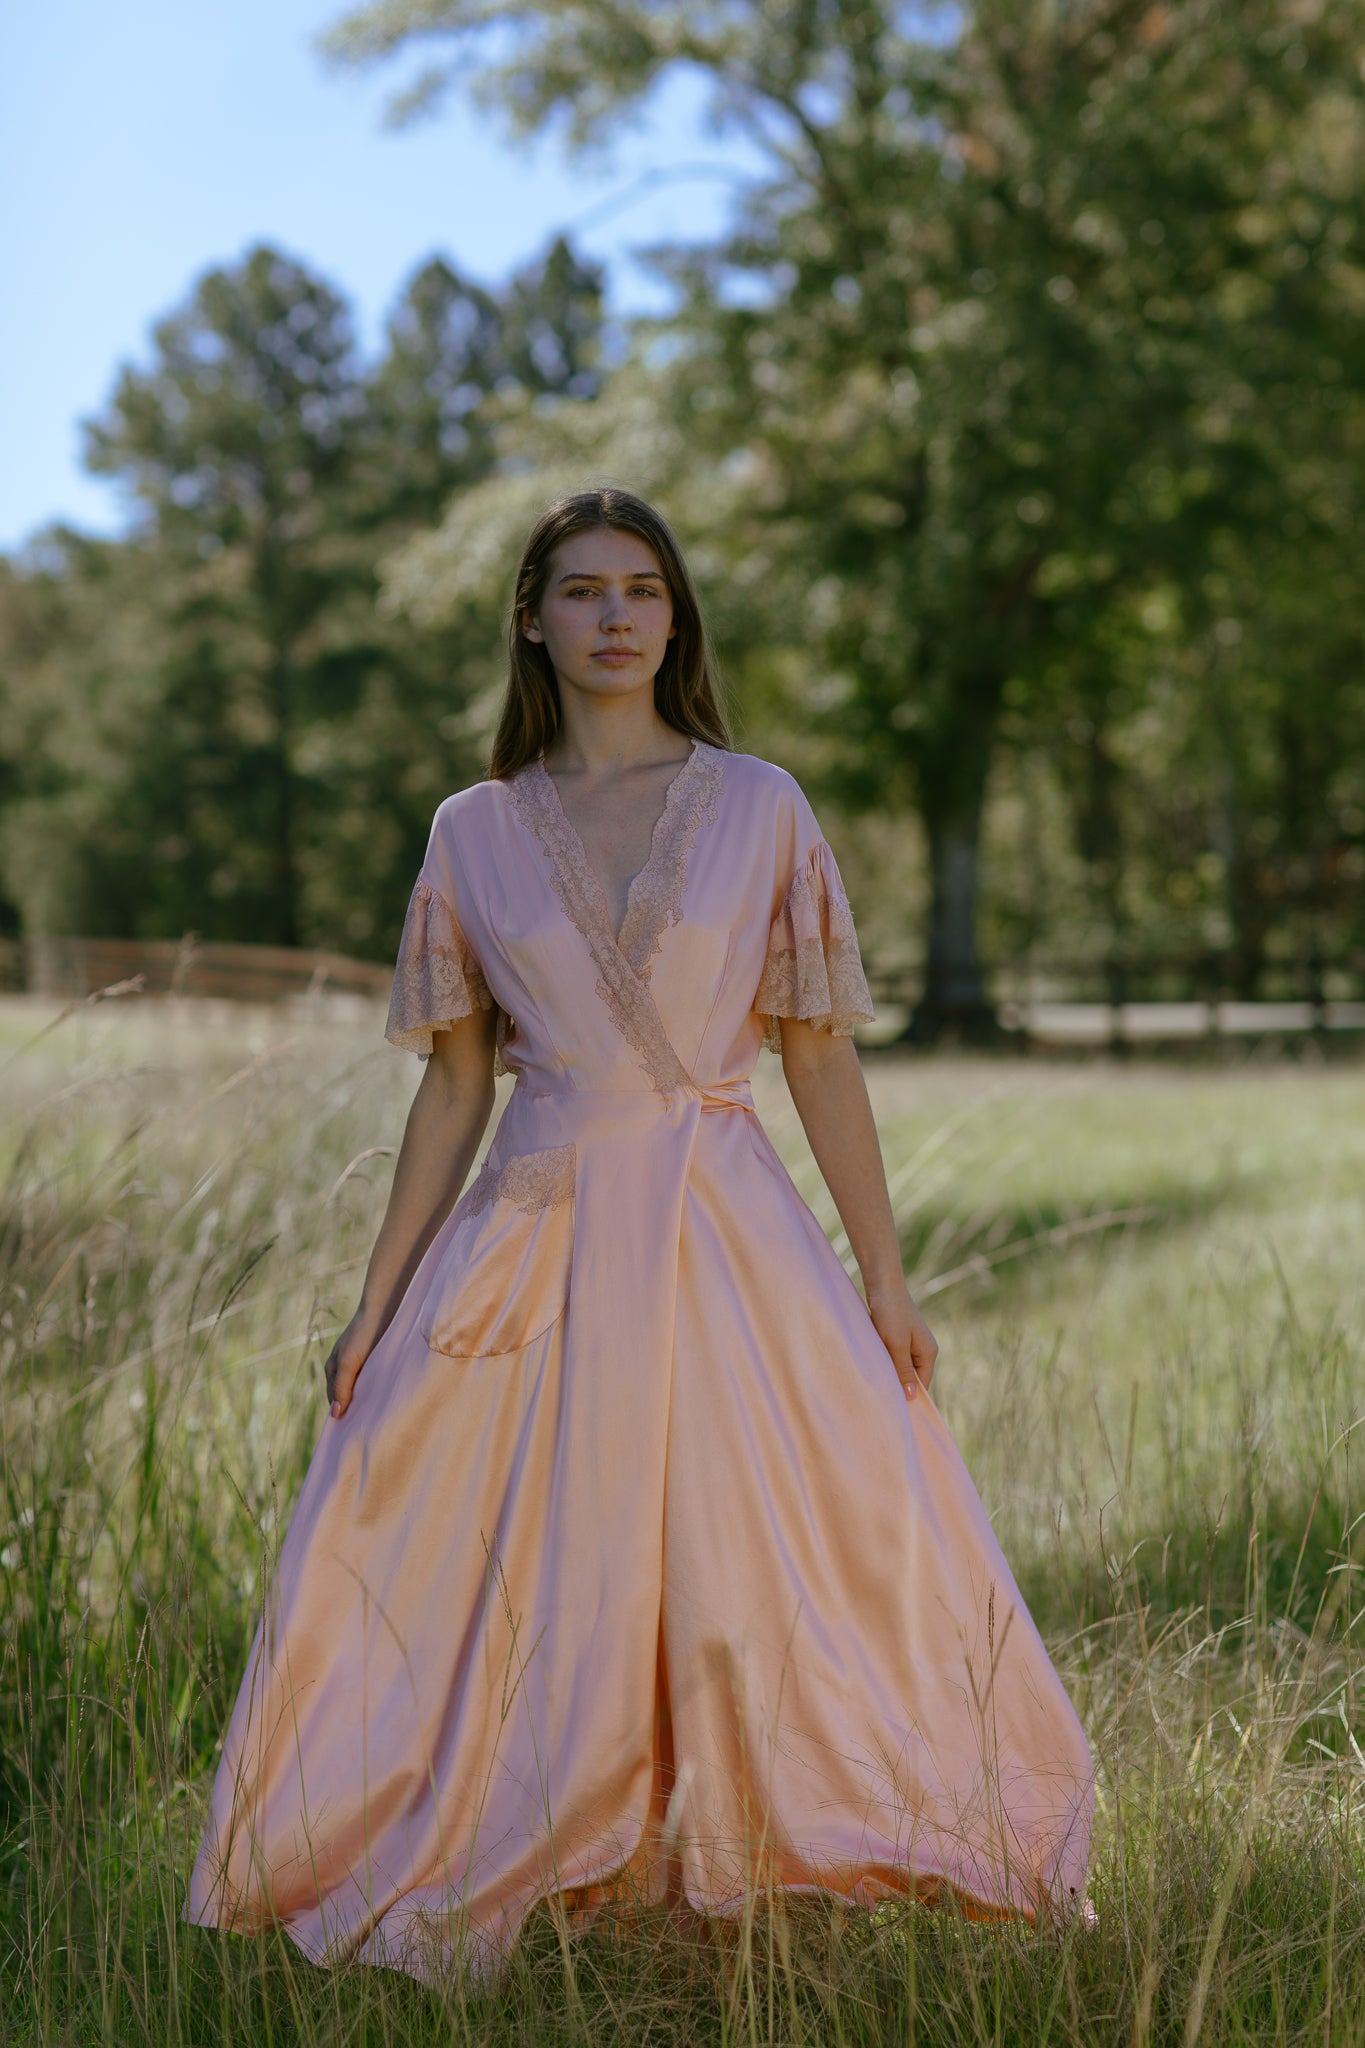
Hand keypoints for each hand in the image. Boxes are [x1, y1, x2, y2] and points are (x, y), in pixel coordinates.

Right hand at [323, 1308, 381, 1419]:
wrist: (383, 1310)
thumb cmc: (362, 1336)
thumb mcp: (349, 1363)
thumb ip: (342, 1388)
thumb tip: (336, 1415)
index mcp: (332, 1369)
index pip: (334, 1400)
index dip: (341, 1414)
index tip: (350, 1434)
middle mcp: (344, 1368)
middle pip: (346, 1397)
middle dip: (353, 1411)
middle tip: (365, 1430)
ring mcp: (359, 1365)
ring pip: (360, 1391)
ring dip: (366, 1402)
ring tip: (376, 1419)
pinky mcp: (374, 1362)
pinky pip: (372, 1383)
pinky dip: (376, 1392)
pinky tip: (385, 1401)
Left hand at [865, 1278, 937, 1399]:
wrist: (882, 1284)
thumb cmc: (890, 1313)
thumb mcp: (896, 1345)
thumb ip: (903, 1370)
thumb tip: (911, 1397)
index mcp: (928, 1353)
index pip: (922, 1385)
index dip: (909, 1397)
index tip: (892, 1408)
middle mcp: (923, 1350)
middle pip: (912, 1378)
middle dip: (898, 1386)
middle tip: (880, 1398)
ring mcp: (911, 1343)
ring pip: (901, 1368)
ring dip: (890, 1373)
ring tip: (875, 1383)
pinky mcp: (899, 1337)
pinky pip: (894, 1357)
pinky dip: (885, 1362)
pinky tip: (873, 1366)